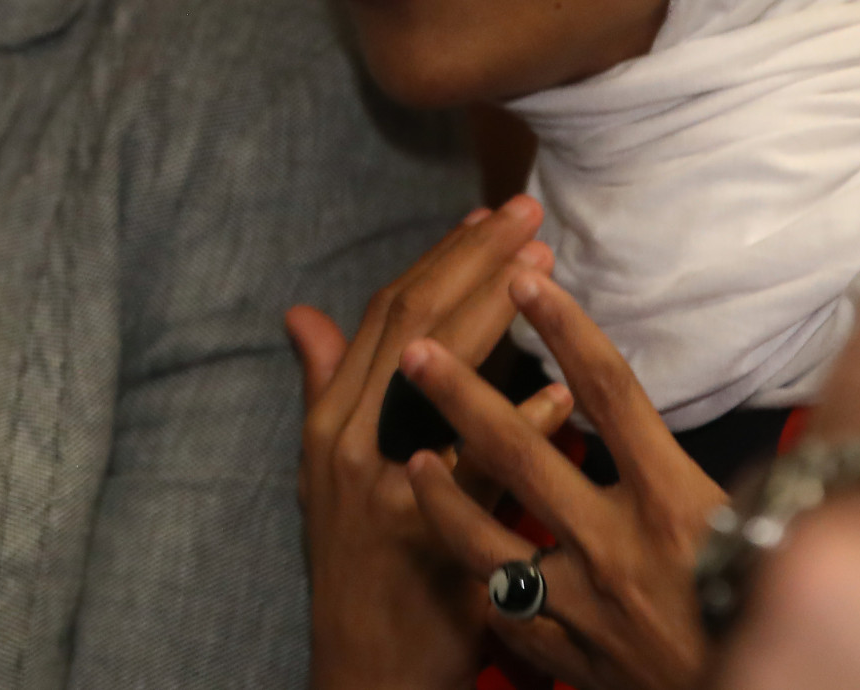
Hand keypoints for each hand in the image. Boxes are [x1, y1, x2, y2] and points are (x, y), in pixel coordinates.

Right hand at [287, 197, 570, 689]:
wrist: (365, 672)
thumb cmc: (360, 565)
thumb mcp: (326, 471)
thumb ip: (325, 387)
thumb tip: (301, 314)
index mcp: (333, 418)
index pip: (388, 313)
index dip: (439, 258)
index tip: (488, 215)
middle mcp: (347, 443)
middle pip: (411, 326)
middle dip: (471, 262)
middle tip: (527, 216)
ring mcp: (383, 491)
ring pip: (434, 382)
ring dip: (491, 317)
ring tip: (541, 270)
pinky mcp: (423, 542)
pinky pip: (476, 475)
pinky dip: (516, 428)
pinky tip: (558, 393)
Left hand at [400, 272, 725, 689]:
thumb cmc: (776, 604)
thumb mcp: (766, 520)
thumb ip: (714, 459)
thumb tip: (681, 395)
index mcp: (676, 503)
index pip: (611, 394)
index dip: (565, 330)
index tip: (523, 279)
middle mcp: (620, 549)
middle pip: (524, 454)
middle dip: (463, 396)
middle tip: (417, 352)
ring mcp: (585, 608)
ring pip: (488, 541)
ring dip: (444, 492)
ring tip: (412, 453)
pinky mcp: (570, 660)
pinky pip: (505, 613)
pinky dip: (475, 577)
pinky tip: (452, 550)